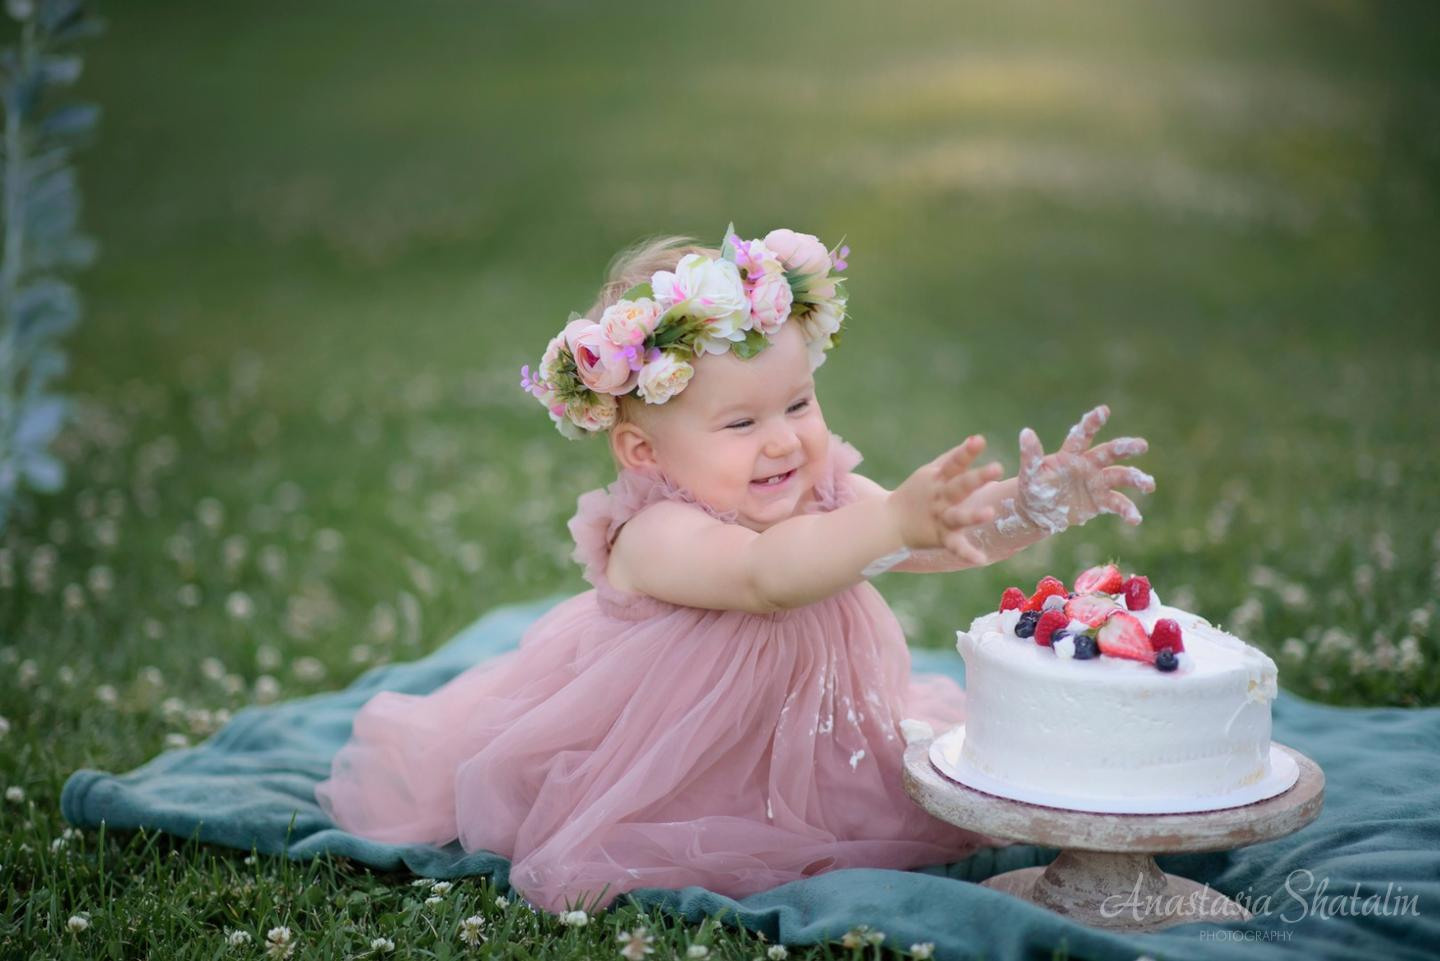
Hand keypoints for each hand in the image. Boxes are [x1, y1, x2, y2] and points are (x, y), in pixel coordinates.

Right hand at [886, 435, 1005, 562]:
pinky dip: (966, 554)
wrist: (888, 523)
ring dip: (972, 516)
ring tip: (990, 513)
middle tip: (997, 468)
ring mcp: (939, 518)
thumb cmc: (915, 494)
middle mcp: (939, 497)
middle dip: (977, 477)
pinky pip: (954, 546)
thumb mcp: (930, 473)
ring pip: (957, 517)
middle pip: (959, 486)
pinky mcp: (939, 537)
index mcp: (937, 480)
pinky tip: (981, 560)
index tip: (980, 441)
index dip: (966, 452)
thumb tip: (975, 438)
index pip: (954, 463)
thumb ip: (953, 458)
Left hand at [1015, 404, 1154, 532]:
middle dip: (1126, 448)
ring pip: (1121, 476)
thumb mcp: (1029, 475)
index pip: (1082, 436)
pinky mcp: (1101, 501)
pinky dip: (1128, 511)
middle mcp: (1088, 465)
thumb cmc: (1033, 488)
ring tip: (1149, 485)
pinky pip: (1118, 504)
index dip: (1092, 423)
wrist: (1038, 511)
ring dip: (1136, 479)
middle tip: (1142, 445)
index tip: (1104, 410)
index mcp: (1070, 455)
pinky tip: (1135, 519)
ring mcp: (1097, 482)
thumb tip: (1026, 432)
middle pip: (1110, 453)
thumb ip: (1030, 456)